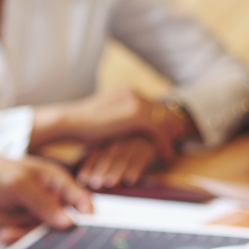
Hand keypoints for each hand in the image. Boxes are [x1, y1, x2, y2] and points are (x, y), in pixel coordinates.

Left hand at [0, 152, 92, 232]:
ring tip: (8, 233)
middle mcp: (52, 199)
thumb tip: (69, 223)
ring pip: (47, 236)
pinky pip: (30, 239)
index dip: (87, 217)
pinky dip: (18, 240)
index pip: (82, 200)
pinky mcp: (23, 226)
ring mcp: (38, 214)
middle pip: (68, 224)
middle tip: (43, 243)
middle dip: (57, 236)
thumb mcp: (19, 184)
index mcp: (57, 182)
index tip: (83, 233)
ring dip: (30, 238)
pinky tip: (3, 234)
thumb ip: (44, 203)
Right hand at [30, 89, 188, 158]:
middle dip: (171, 127)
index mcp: (126, 92)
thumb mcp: (103, 121)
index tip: (169, 133)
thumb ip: (116, 122)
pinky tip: (165, 156)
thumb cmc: (79, 126)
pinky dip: (163, 144)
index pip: (151, 105)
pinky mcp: (135, 115)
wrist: (68, 122)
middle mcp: (133, 93)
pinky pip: (158, 130)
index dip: (162, 120)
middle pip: (161, 110)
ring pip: (163, 120)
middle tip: (179, 141)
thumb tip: (121, 133)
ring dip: (170, 137)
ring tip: (174, 150)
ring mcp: (135, 102)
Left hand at [76, 136, 159, 189]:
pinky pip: (143, 157)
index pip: (95, 149)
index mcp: (109, 134)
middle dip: (101, 169)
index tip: (83, 179)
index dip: (89, 165)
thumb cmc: (131, 140)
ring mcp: (137, 139)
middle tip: (95, 183)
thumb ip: (98, 155)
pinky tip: (130, 180)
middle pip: (109, 154)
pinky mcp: (152, 144)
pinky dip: (136, 169)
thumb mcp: (115, 143)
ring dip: (117, 171)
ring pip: (124, 156)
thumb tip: (81, 177)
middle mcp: (121, 135)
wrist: (161, 126)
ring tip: (110, 183)